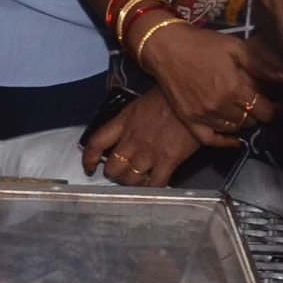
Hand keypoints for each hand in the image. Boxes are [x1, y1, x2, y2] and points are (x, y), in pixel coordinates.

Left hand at [81, 92, 203, 188]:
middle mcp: (133, 139)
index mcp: (124, 121)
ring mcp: (150, 151)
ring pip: (131, 179)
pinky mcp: (169, 159)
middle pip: (113, 167)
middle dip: (114, 174)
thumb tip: (129, 128)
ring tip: (137, 181)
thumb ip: (132, 119)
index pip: (96, 143)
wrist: (194, 95)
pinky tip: (154, 184)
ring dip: (132, 183)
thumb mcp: (142, 102)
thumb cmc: (172, 95)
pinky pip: (155, 183)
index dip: (88, 159)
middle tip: (121, 174)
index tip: (88, 166)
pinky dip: (153, 188)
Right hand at [138, 19, 281, 140]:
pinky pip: (210, 139)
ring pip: (234, 129)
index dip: (274, 108)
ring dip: (244, 122)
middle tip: (259, 103)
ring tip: (245, 111)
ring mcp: (203, 115)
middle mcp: (220, 106)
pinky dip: (225, 141)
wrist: (165, 47)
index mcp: (234, 88)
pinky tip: (234, 138)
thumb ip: (261, 64)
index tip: (276, 102)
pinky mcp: (189, 119)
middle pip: (251, 121)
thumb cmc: (203, 44)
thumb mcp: (235, 47)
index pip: (265, 110)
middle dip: (259, 113)